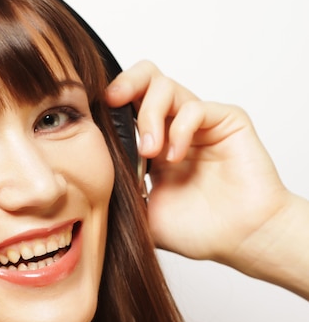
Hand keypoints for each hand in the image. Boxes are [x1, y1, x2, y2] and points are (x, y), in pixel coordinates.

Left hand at [105, 61, 292, 271]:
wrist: (237, 241)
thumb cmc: (196, 231)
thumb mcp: (140, 215)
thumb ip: (117, 193)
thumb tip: (85, 178)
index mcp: (151, 148)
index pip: (126, 107)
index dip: (108, 105)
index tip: (89, 117)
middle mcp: (174, 129)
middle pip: (146, 80)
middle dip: (125, 84)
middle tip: (113, 102)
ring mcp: (199, 124)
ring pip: (166, 87)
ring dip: (149, 116)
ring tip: (150, 152)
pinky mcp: (226, 121)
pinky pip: (195, 108)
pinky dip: (179, 129)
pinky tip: (175, 158)